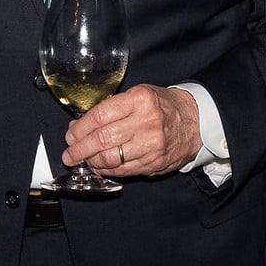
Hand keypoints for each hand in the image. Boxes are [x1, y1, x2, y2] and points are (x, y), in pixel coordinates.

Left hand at [62, 85, 200, 177]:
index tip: (71, 134)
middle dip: (80, 149)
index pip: (100, 116)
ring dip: (92, 162)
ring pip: (111, 158)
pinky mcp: (155, 163)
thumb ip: (111, 108)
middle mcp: (146, 123)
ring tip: (83, 160)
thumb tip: (80, 125)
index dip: (80, 128)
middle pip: (103, 139)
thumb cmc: (163, 106)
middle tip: (69, 154)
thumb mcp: (138, 95)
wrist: (195, 121)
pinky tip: (100, 167)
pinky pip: (124, 171)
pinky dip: (107, 171)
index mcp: (139, 100)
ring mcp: (152, 145)